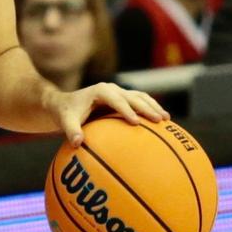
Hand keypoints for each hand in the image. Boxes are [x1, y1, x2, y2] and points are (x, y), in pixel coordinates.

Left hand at [49, 82, 169, 144]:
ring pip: (141, 97)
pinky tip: (162, 122)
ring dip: (154, 106)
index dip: (126, 110)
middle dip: (147, 108)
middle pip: (133, 96)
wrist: (66, 104)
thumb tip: (77, 143)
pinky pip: (141, 101)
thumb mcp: (65, 121)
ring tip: (166, 120)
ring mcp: (119, 92)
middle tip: (159, 120)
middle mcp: (112, 89)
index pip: (116, 99)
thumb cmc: (66, 113)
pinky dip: (151, 109)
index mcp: (100, 91)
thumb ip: (71, 131)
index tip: (136, 122)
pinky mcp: (123, 98)